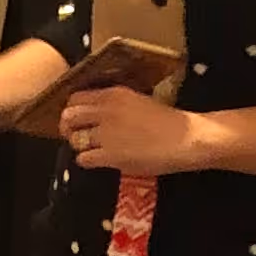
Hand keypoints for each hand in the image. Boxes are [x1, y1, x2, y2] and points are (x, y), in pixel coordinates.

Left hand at [58, 86, 201, 177]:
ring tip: (93, 150)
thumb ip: (114, 105)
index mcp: (113, 94)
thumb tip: (95, 114)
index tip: (78, 120)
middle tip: (77, 137)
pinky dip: (87, 161)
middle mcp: (106, 111)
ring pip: (74, 139)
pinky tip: (100, 161)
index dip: (73, 111)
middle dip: (69, 128)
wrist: (187, 138)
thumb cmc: (168, 122)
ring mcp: (107, 134)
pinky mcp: (111, 155)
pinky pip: (83, 159)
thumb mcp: (138, 102)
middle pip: (68, 118)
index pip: (75, 99)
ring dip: (80, 146)